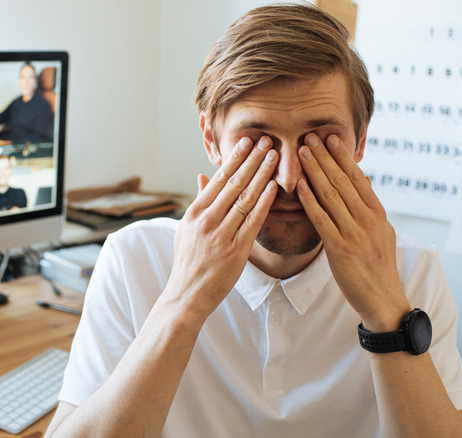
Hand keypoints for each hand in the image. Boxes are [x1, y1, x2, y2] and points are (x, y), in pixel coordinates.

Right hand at [164, 137, 278, 318]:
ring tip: (275, 156)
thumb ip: (198, 202)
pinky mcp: (235, 251)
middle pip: (234, 184)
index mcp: (195, 213)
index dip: (235, 159)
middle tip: (268, 140)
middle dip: (252, 160)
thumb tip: (203, 176)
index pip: (218, 179)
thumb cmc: (188, 262)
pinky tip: (274, 187)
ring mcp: (221, 235)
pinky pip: (253, 221)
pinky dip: (264, 202)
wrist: (187, 294)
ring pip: (245, 198)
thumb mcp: (186, 229)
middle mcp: (207, 221)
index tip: (248, 142)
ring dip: (262, 175)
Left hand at [296, 133, 409, 331]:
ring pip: (331, 194)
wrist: (383, 300)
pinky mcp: (340, 248)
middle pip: (342, 180)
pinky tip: (299, 185)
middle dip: (324, 156)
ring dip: (314, 170)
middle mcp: (368, 219)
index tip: (330, 137)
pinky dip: (309, 199)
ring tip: (300, 151)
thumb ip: (369, 208)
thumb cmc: (378, 267)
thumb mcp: (381, 233)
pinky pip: (321, 218)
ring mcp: (354, 233)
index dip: (343, 156)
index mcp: (377, 213)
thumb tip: (362, 181)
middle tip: (309, 135)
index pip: (358, 177)